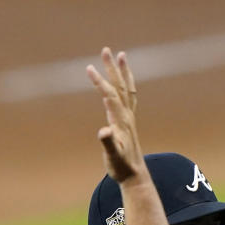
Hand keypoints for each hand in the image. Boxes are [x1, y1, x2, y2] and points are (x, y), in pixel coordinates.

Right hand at [86, 48, 145, 183]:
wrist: (135, 175)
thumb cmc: (121, 166)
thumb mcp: (112, 156)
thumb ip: (108, 143)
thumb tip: (103, 131)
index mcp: (120, 120)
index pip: (109, 94)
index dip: (99, 81)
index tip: (89, 68)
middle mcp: (127, 115)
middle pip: (119, 85)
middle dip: (112, 67)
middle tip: (106, 50)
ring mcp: (129, 117)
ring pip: (126, 88)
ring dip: (123, 71)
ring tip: (121, 55)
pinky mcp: (129, 121)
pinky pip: (129, 97)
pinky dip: (125, 85)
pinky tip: (122, 82)